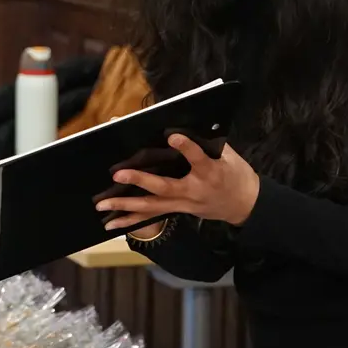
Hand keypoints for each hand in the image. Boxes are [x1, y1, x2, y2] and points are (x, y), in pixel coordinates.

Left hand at [96, 134, 260, 231]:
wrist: (244, 204)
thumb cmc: (235, 174)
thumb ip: (205, 143)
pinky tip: (111, 223)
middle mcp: (194, 190)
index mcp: (211, 172)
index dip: (186, 147)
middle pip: (164, 187)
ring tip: (102, 205)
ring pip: (152, 206)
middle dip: (140, 181)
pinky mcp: (178, 211)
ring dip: (125, 206)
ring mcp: (184, 204)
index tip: (172, 136)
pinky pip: (152, 217)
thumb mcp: (228, 155)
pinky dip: (130, 220)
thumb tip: (180, 124)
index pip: (198, 158)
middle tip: (118, 175)